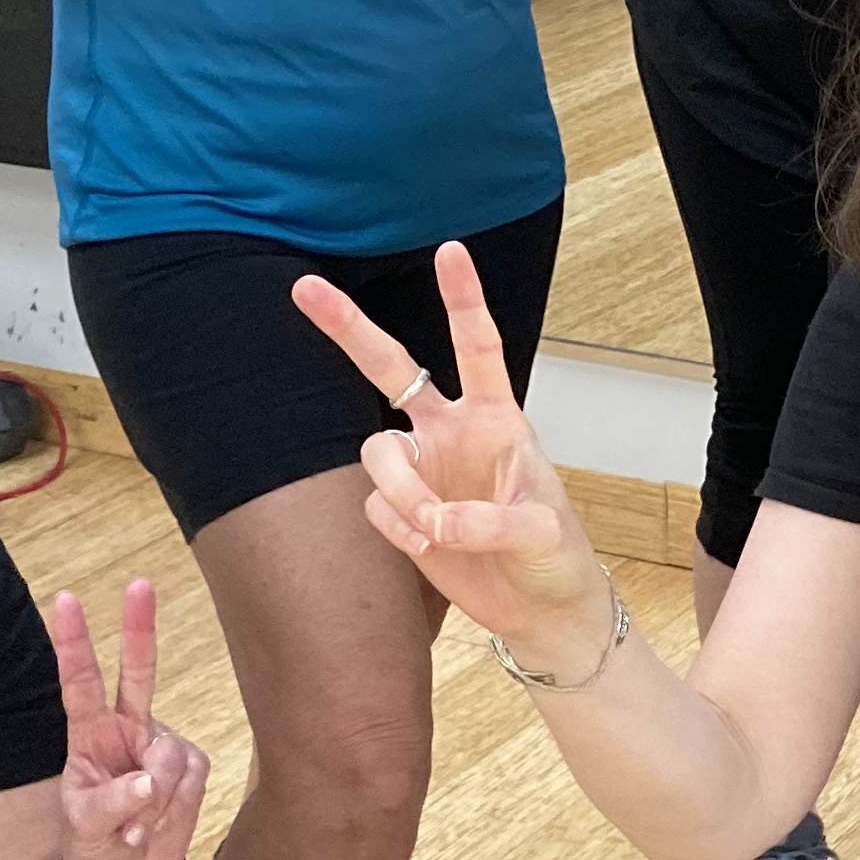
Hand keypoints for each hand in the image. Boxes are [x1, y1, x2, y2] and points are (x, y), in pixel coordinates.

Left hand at [44, 577, 209, 859]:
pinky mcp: (192, 768)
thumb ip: (112, 805)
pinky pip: (190, 782)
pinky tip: (159, 824)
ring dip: (154, 802)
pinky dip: (175, 810)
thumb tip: (148, 781)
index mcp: (89, 736)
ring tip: (136, 830)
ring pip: (169, 758)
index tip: (64, 599)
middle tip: (138, 583)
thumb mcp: (85, 832)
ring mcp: (162, 747)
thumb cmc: (94, 848)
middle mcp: (128, 730)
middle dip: (139, 628)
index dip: (73, 642)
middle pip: (138, 673)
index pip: (80, 682)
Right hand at [293, 241, 617, 663]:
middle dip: (348, 328)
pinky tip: (431, 547)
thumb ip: (490, 521)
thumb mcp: (541, 532)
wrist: (540, 608)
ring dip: (400, 493)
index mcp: (497, 418)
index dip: (462, 300)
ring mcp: (422, 469)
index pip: (478, 348)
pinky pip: (376, 505)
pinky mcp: (402, 509)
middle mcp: (451, 432)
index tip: (449, 251)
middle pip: (389, 368)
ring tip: (435, 530)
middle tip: (303, 286)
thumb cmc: (556, 555)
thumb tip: (437, 522)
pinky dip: (399, 528)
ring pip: (376, 455)